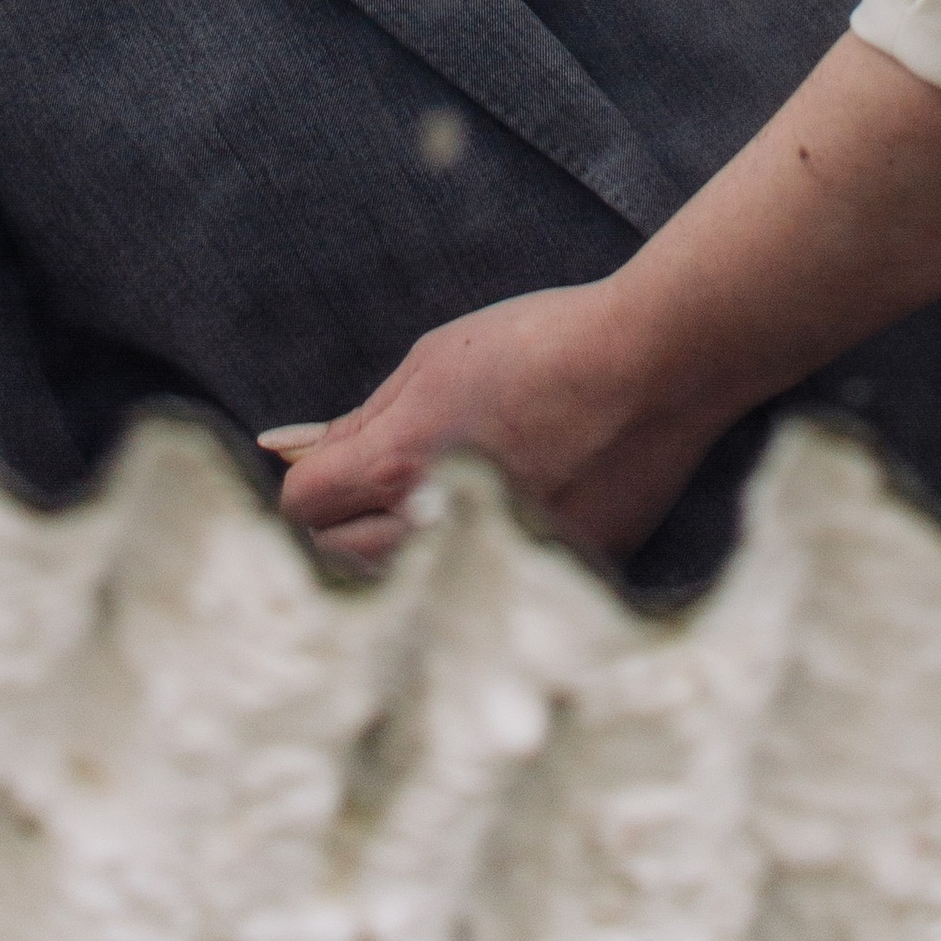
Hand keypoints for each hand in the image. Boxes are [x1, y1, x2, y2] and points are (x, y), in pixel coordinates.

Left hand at [265, 278, 721, 573]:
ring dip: (395, 555)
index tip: (334, 470)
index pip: (300, 505)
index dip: (309, 482)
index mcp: (398, 460)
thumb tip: (285, 449)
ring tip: (432, 507)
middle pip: (334, 559)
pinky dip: (465, 569)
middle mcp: (433, 523)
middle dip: (340, 524)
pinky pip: (469, 598)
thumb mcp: (435, 358)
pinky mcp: (536, 583)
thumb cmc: (541, 342)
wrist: (654, 366)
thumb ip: (358, 417)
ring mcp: (487, 562)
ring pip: (397, 589)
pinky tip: (491, 526)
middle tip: (379, 489)